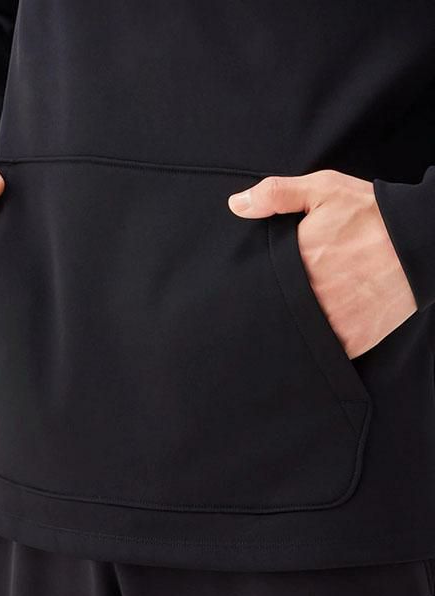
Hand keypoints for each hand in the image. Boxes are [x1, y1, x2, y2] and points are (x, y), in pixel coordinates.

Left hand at [228, 170, 416, 358]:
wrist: (423, 242)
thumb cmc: (371, 215)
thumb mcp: (323, 190)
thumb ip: (276, 194)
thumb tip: (236, 204)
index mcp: (296, 263)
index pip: (258, 283)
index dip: (252, 285)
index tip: (253, 283)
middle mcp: (310, 297)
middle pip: (275, 310)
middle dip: (271, 306)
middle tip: (275, 299)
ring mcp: (331, 322)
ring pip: (296, 333)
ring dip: (292, 326)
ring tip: (295, 314)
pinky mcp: (353, 340)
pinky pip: (324, 350)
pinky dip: (318, 343)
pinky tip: (316, 330)